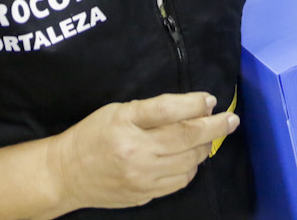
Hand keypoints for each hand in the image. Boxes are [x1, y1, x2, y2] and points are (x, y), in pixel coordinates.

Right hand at [47, 92, 237, 211]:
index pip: (168, 110)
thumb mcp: (117, 111)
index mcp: (126, 124)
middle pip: (187, 138)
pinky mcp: (144, 195)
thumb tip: (195, 108)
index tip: (211, 100)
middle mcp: (135, 152)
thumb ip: (152, 109)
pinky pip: (179, 181)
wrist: (65, 175)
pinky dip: (191, 168)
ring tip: (208, 137)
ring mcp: (141, 178)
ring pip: (189, 162)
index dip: (194, 104)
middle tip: (231, 120)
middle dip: (215, 127)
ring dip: (205, 147)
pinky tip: (190, 157)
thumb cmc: (92, 135)